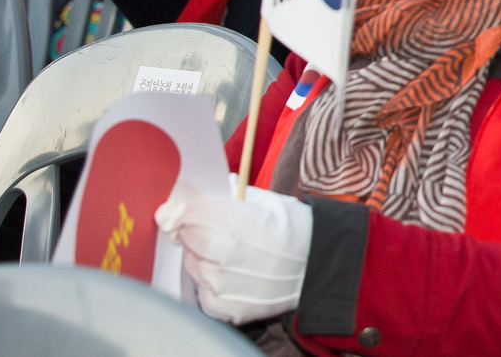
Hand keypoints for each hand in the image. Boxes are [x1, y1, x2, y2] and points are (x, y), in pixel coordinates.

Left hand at [157, 181, 312, 324]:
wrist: (325, 266)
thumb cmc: (298, 230)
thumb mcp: (270, 201)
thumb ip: (232, 196)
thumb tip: (198, 192)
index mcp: (242, 221)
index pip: (190, 212)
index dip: (179, 208)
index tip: (175, 210)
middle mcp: (232, 253)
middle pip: (189, 238)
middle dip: (191, 231)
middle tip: (206, 229)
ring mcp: (230, 284)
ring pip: (194, 266)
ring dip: (200, 258)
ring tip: (223, 253)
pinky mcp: (232, 308)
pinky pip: (204, 295)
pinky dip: (210, 285)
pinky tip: (228, 275)